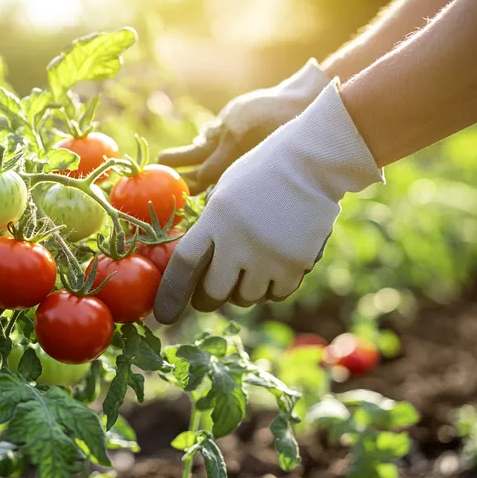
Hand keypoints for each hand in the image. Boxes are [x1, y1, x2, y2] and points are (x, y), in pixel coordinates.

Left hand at [153, 82, 383, 323]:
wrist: (311, 162)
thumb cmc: (261, 173)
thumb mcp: (224, 194)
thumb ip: (209, 228)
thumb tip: (194, 267)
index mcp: (214, 220)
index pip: (183, 266)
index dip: (171, 294)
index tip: (165, 315)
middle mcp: (238, 242)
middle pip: (212, 292)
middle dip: (208, 298)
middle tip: (212, 291)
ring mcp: (268, 256)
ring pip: (245, 298)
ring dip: (243, 291)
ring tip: (251, 266)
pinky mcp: (295, 264)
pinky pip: (275, 294)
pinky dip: (271, 288)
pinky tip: (274, 266)